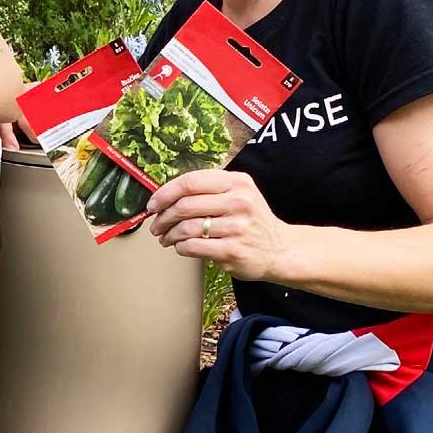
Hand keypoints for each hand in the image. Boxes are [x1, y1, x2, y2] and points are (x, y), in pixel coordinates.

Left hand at [144, 169, 288, 280]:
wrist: (279, 249)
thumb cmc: (251, 220)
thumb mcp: (239, 193)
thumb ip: (208, 189)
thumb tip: (165, 195)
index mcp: (237, 182)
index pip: (191, 182)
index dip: (165, 193)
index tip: (153, 204)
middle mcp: (239, 202)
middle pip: (184, 205)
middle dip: (163, 217)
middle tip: (156, 225)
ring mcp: (237, 227)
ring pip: (186, 227)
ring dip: (169, 234)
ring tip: (166, 238)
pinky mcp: (233, 250)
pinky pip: (193, 247)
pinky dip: (181, 247)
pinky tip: (181, 247)